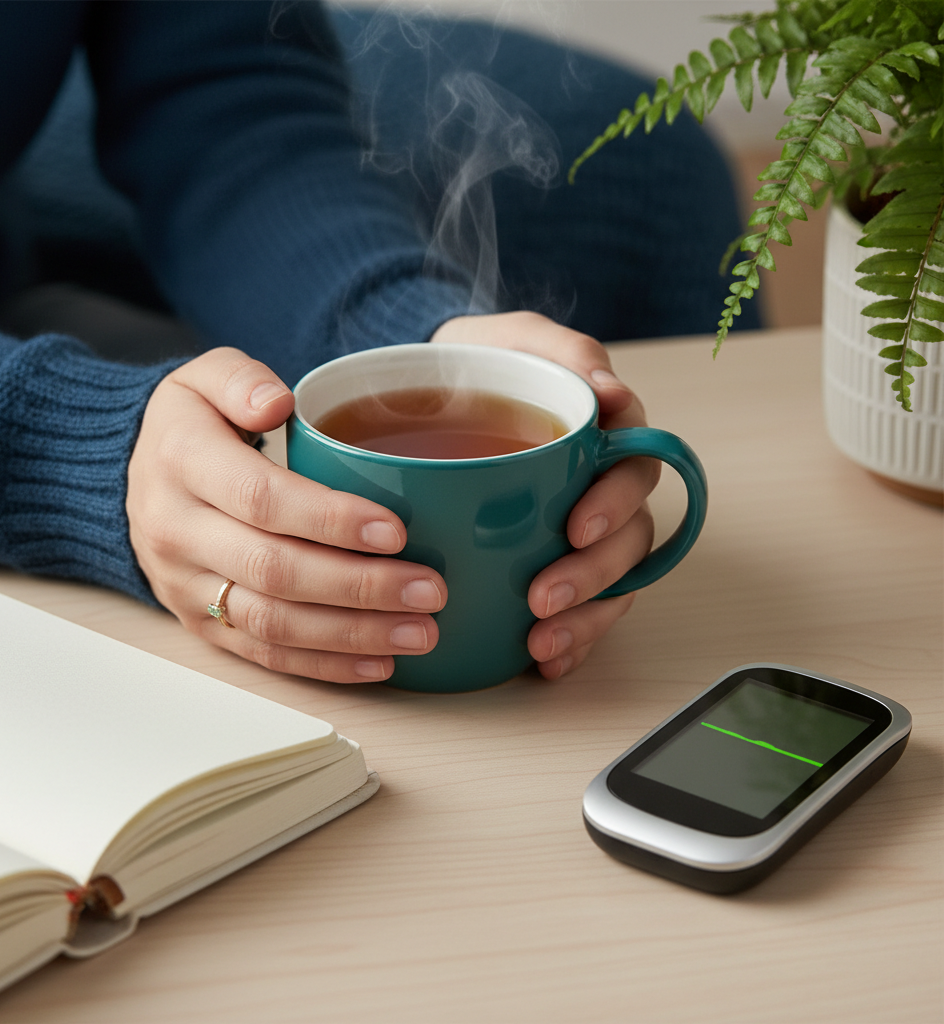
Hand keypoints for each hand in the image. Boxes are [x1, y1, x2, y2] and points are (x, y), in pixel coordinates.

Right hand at [127, 347, 446, 682]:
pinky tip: (378, 662)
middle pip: (275, 570)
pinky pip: (263, 653)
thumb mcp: (203, 377)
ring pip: (273, 623)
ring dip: (352, 633)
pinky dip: (324, 664)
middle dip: (360, 586)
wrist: (132, 477)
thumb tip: (275, 403)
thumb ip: (239, 378)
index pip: (261, 498)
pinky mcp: (200, 622)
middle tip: (429, 590)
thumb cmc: (192, 426)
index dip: (330, 520)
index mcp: (183, 462)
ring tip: (420, 632)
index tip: (395, 531)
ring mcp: (187, 585)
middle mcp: (178, 531)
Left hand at [431, 311, 658, 679]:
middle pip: (629, 536)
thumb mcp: (516, 338)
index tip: (576, 527)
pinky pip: (581, 604)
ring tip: (542, 640)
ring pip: (613, 579)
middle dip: (594, 574)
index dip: (616, 503)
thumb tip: (607, 391)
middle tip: (544, 598)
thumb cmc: (480, 360)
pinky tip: (544, 661)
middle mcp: (602, 486)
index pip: (635, 468)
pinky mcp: (551, 558)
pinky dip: (572, 637)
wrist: (430, 389)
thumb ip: (562, 352)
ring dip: (586, 615)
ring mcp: (581, 528)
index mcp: (605, 436)